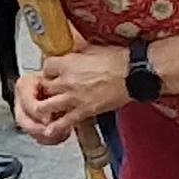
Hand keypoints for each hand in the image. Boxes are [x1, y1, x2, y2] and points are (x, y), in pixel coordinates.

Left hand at [14, 45, 131, 140]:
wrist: (133, 74)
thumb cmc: (119, 59)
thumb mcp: (93, 48)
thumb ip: (79, 52)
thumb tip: (74, 50)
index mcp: (68, 63)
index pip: (46, 66)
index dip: (49, 70)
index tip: (53, 72)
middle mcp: (67, 80)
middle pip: (44, 86)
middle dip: (46, 88)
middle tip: (50, 90)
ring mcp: (74, 97)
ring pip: (47, 105)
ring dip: (45, 108)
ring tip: (45, 110)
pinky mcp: (84, 110)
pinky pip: (65, 121)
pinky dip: (56, 127)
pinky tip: (50, 130)